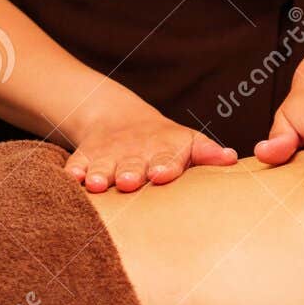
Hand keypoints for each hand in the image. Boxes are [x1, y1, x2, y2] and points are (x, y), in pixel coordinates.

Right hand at [66, 105, 236, 192]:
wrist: (120, 120)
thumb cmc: (166, 142)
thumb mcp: (188, 142)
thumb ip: (207, 153)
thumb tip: (232, 158)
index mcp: (164, 149)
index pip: (167, 158)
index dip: (165, 165)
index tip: (163, 174)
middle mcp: (135, 152)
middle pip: (133, 163)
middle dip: (131, 172)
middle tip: (131, 181)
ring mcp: (109, 155)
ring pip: (103, 165)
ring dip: (101, 174)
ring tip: (98, 185)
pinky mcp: (85, 157)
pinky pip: (76, 164)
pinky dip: (73, 172)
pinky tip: (71, 180)